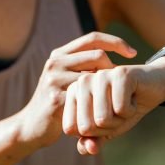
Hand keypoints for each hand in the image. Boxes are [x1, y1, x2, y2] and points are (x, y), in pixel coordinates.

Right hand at [15, 32, 137, 149]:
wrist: (31, 127)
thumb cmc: (55, 103)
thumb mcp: (64, 79)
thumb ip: (81, 66)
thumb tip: (109, 54)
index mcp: (59, 55)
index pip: (93, 38)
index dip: (116, 42)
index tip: (133, 53)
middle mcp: (55, 63)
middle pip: (98, 55)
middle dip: (114, 70)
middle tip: (118, 87)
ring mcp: (54, 80)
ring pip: (95, 76)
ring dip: (109, 88)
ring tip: (112, 101)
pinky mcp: (56, 99)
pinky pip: (89, 97)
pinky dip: (101, 104)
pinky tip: (103, 113)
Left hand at [62, 56, 164, 154]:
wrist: (153, 88)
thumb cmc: (124, 109)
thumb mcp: (106, 130)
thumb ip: (91, 142)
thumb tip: (87, 150)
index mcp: (72, 93)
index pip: (71, 129)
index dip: (93, 133)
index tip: (103, 119)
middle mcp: (82, 82)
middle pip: (86, 127)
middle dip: (107, 128)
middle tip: (116, 112)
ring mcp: (100, 76)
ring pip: (102, 120)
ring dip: (120, 120)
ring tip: (125, 105)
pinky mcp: (120, 74)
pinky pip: (121, 110)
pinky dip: (131, 111)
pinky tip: (134, 98)